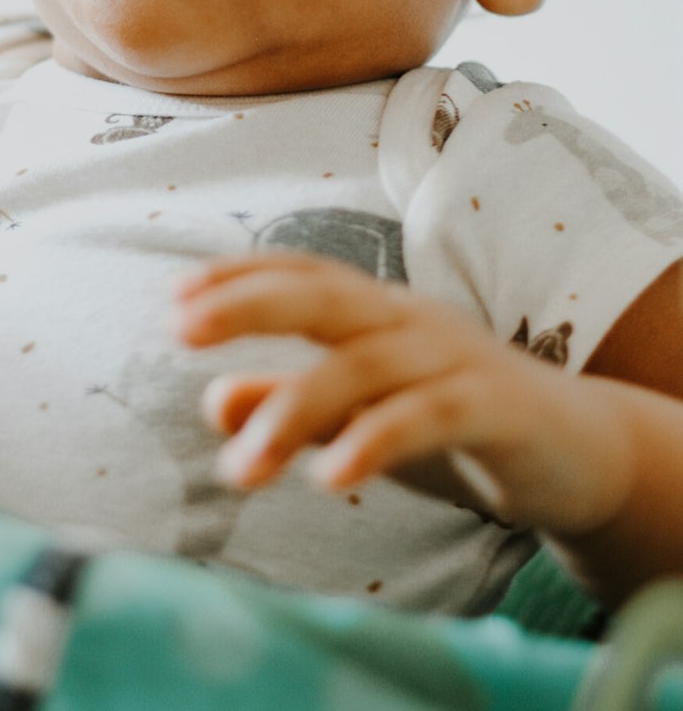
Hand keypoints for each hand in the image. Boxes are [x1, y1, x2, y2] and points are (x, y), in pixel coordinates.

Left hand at [174, 252, 631, 537]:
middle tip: (182, 326)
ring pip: (364, 367)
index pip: (300, 275)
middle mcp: (408, 320)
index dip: (238, 276)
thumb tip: (213, 400)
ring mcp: (453, 357)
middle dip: (250, 303)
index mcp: (375, 312)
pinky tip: (332, 475)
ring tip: (239, 472)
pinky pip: (429, 416)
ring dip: (295, 411)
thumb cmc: (453, 418)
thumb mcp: (360, 413)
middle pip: (323, 296)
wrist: (577, 447)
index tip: (174, 294)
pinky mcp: (494, 407)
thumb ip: (293, 404)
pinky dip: (378, 440)